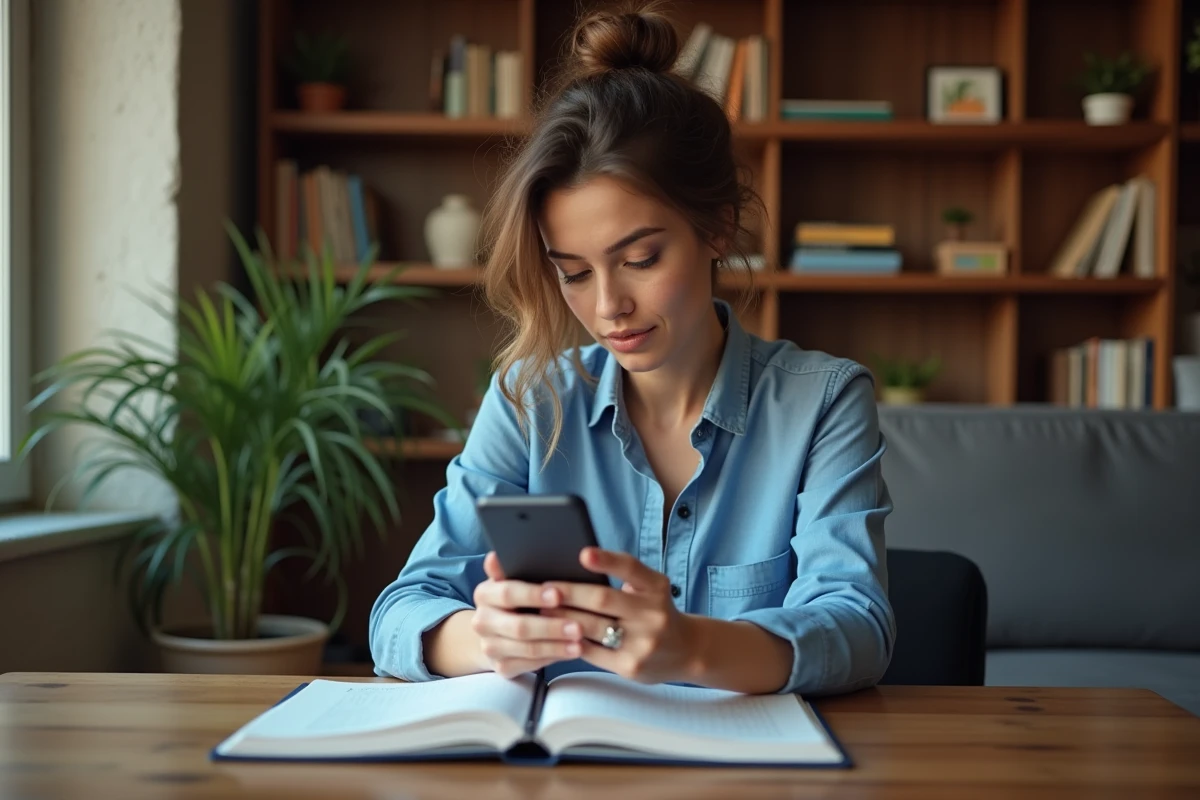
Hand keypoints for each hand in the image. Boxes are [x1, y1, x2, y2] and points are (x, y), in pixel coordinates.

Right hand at [470, 552, 584, 678]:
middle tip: (578, 626)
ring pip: (527, 649)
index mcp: (484, 593)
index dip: (533, 594)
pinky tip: (571, 652)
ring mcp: (489, 646)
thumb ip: (512, 567)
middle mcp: (482, 621)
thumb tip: (497, 555)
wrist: (498, 630)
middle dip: (551, 626)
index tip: (559, 594)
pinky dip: (553, 658)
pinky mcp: (501, 667)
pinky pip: (529, 665)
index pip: (508, 593)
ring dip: (556, 646)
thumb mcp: (515, 579)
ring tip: (580, 642)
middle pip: (519, 626)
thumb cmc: (517, 598)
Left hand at [542, 548, 697, 683]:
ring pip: (592, 627)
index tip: (583, 554)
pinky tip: (555, 635)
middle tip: (543, 589)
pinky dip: (571, 641)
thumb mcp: (652, 588)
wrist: (688, 651)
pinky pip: (592, 652)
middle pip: (602, 599)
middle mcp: (653, 613)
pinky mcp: (631, 666)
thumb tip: (576, 567)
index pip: (631, 568)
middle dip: (568, 593)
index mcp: (656, 587)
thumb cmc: (657, 612)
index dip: (606, 561)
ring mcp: (643, 642)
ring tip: (542, 610)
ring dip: (563, 617)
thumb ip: (625, 577)